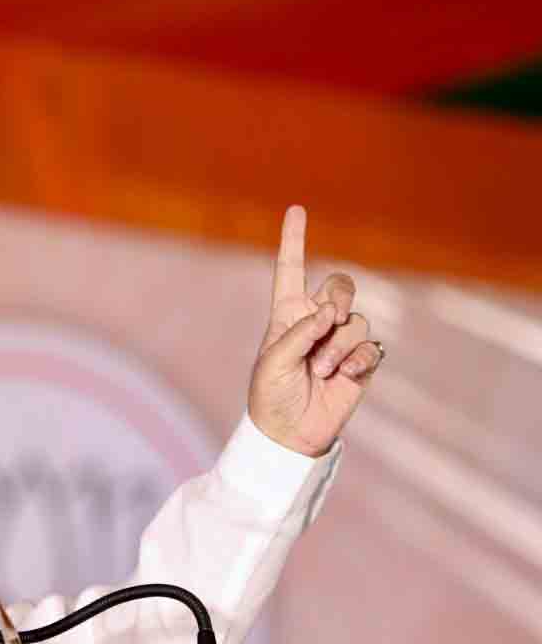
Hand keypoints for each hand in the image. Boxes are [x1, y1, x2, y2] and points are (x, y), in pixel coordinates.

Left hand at [248, 206, 382, 456]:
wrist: (290, 433)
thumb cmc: (271, 396)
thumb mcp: (273, 363)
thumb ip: (299, 333)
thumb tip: (330, 313)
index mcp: (287, 314)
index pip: (290, 270)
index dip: (294, 240)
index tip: (296, 209)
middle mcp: (316, 321)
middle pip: (341, 286)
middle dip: (337, 300)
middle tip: (325, 326)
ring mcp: (341, 340)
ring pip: (357, 321)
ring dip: (339, 346)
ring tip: (322, 371)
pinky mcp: (361, 361)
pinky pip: (371, 348)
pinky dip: (358, 362)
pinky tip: (344, 378)